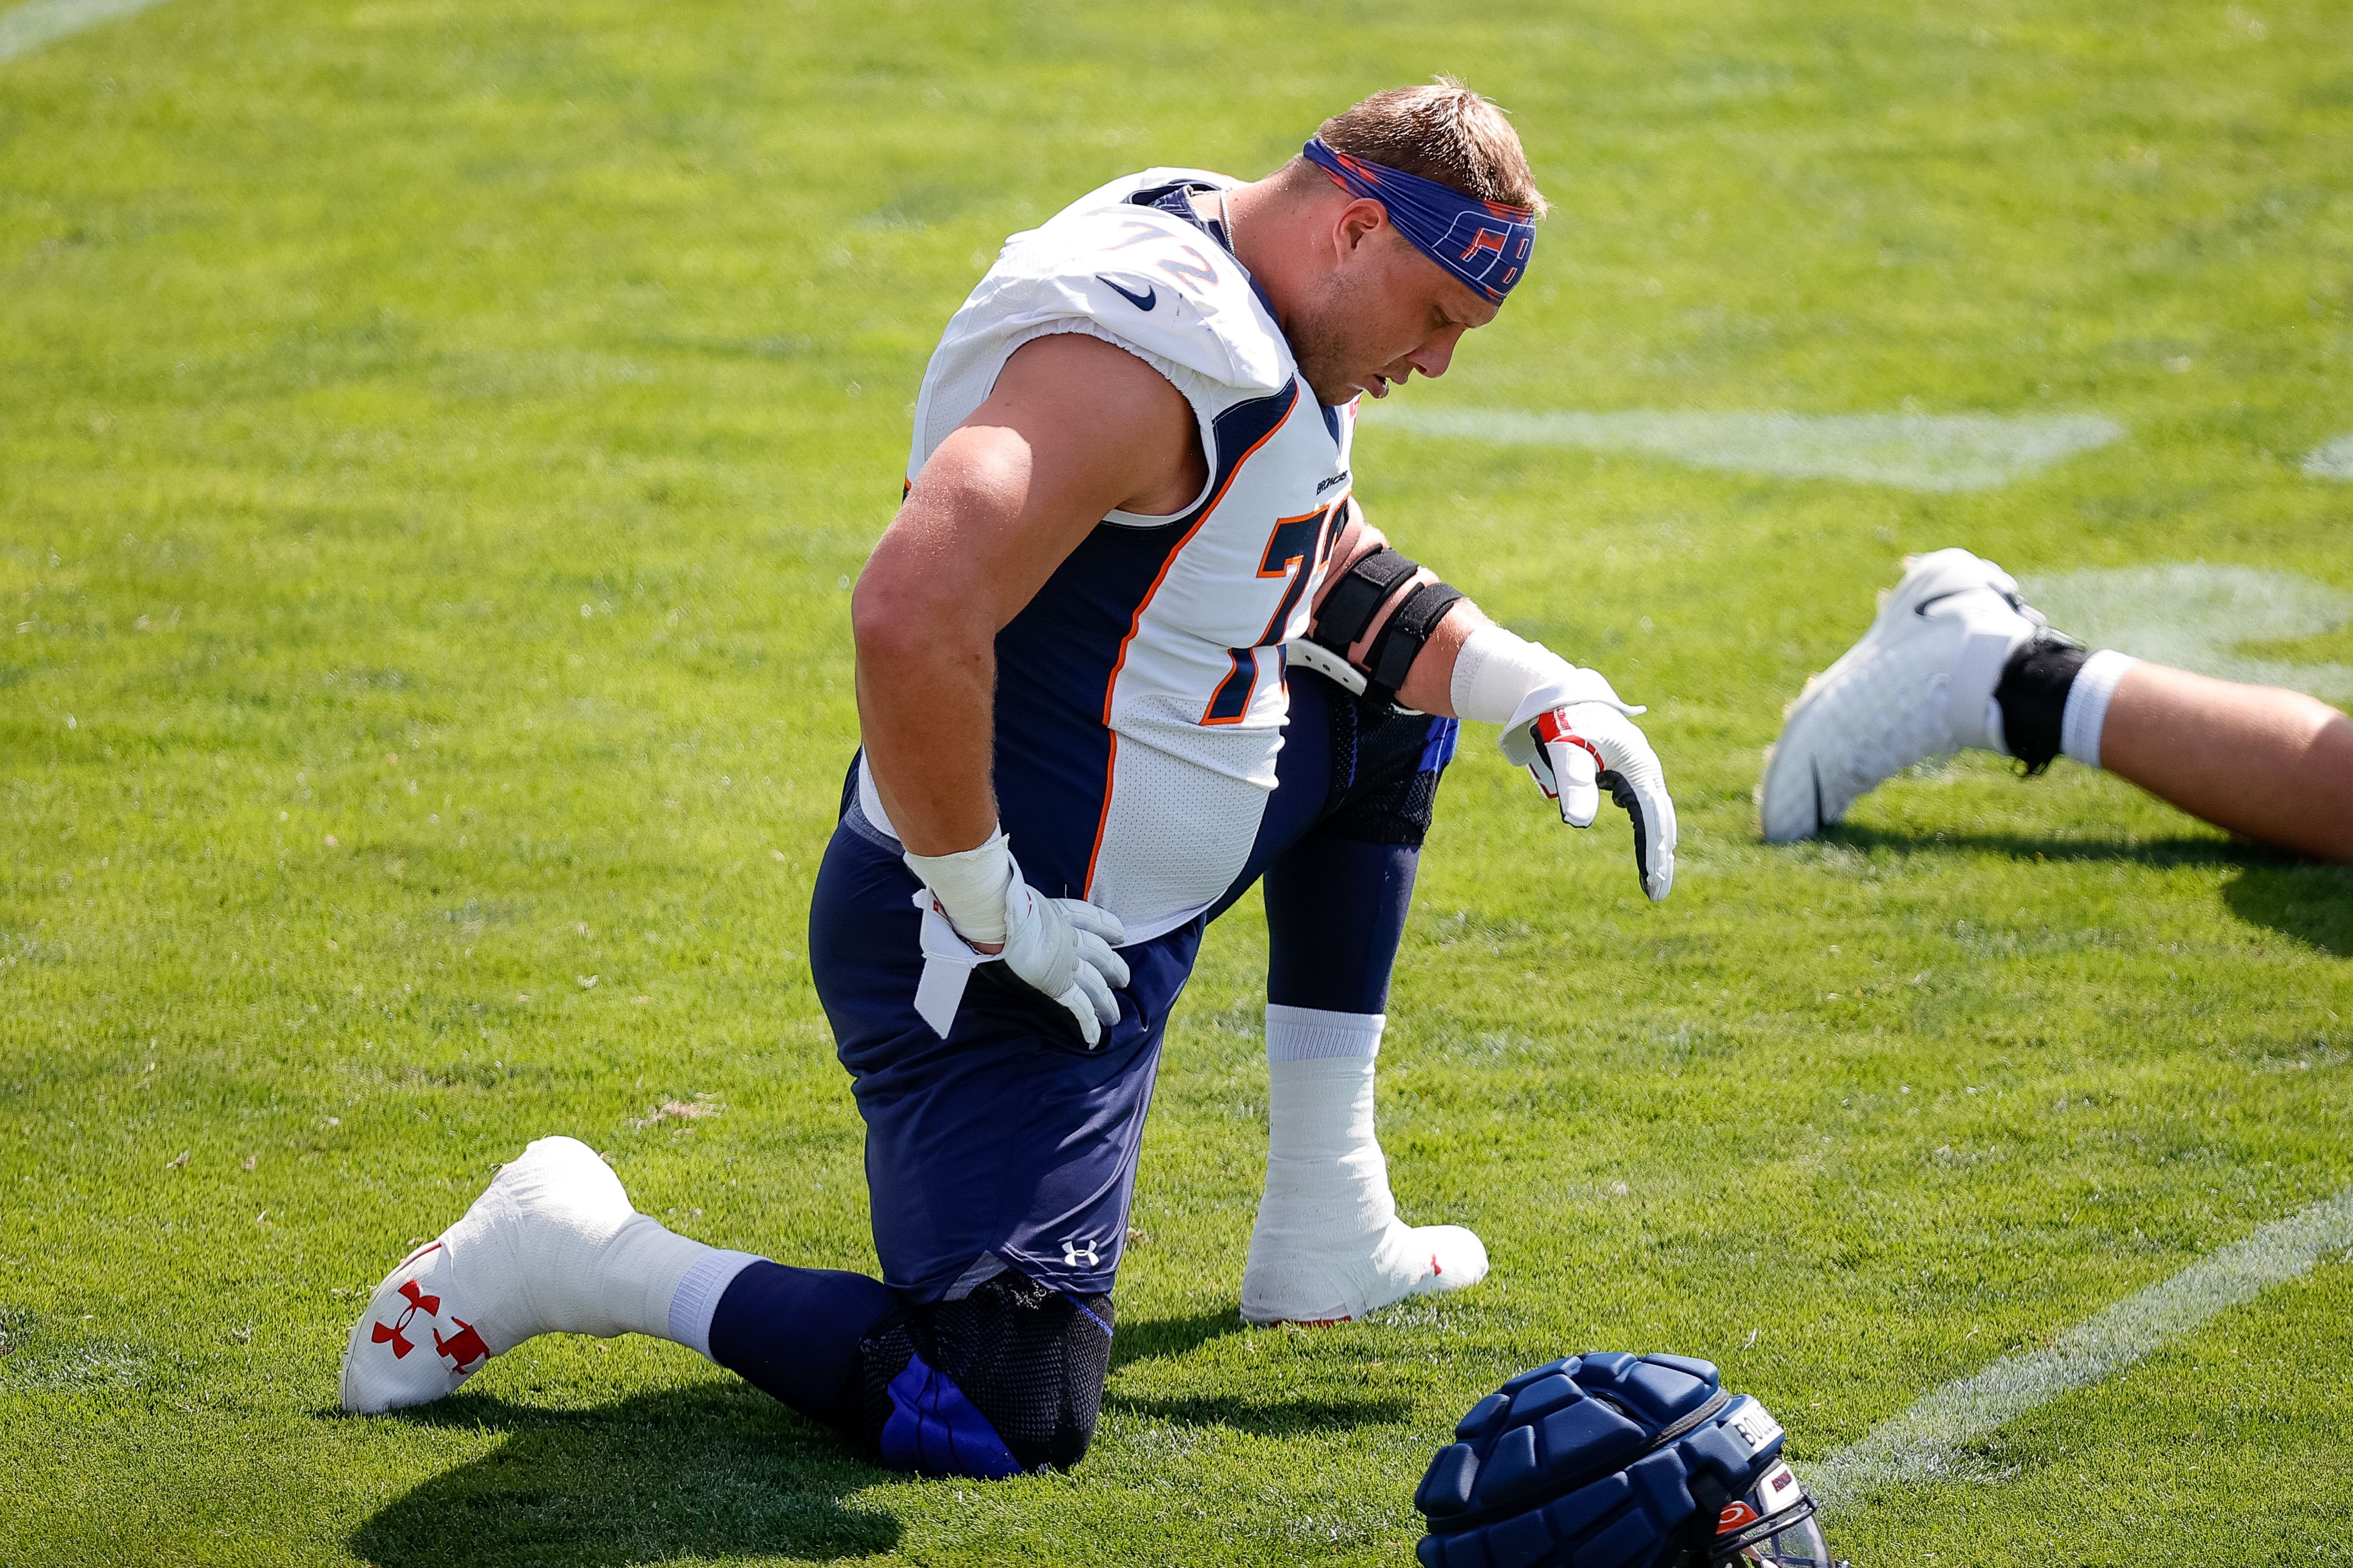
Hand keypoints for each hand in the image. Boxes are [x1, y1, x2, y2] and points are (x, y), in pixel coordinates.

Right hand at [999, 873, 1130, 1045]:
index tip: (1119, 932)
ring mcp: (1066, 962)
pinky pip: (1079, 1007)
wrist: (1003, 916)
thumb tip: (1002, 900)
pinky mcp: (1059, 984)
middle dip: (1114, 967)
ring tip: (1115, 1016)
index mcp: (1057, 913)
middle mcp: (1068, 937)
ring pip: (1095, 985)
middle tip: (1124, 979)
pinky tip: (1096, 1037)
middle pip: (1100, 954)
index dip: (1106, 925)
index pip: (1088, 917)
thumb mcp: (1014, 896)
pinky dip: (1089, 1023)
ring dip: (1106, 1002)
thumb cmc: (1000, 902)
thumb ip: (1016, 903)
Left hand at [1523, 703, 1677, 900]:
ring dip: (1657, 846)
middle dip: (1660, 858)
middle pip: (1661, 821)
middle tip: (1657, 895)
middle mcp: (1647, 769)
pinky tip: (1647, 845)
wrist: (1562, 694)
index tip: (1652, 884)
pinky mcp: (1629, 771)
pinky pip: (1645, 807)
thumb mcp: (1566, 753)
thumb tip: (1578, 823)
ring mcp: (1640, 770)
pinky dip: (1649, 829)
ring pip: (1656, 815)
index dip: (1653, 854)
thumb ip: (1574, 785)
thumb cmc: (1563, 722)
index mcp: (1640, 767)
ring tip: (1654, 878)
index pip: (1652, 819)